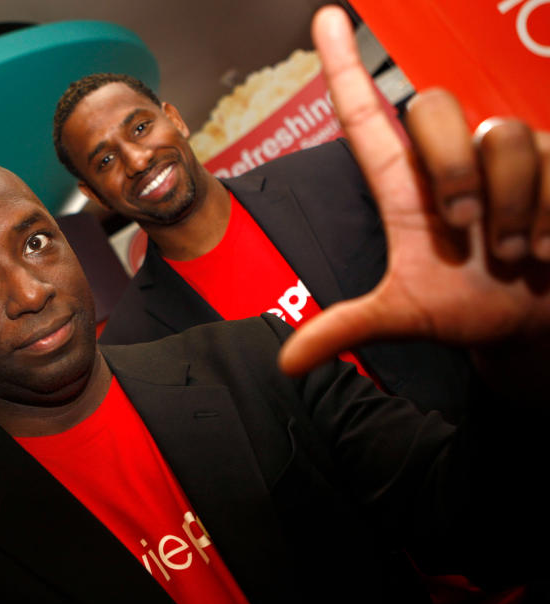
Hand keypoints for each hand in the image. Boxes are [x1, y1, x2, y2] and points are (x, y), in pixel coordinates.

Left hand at [279, 6, 549, 383]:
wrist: (536, 321)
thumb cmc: (468, 308)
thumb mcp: (406, 317)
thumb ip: (347, 328)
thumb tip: (287, 362)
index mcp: (404, 187)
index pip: (367, 116)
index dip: (344, 66)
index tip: (325, 17)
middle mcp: (453, 158)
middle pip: (436, 107)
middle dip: (453, 169)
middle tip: (465, 228)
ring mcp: (510, 155)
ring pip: (506, 136)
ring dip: (510, 206)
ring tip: (514, 252)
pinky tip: (549, 247)